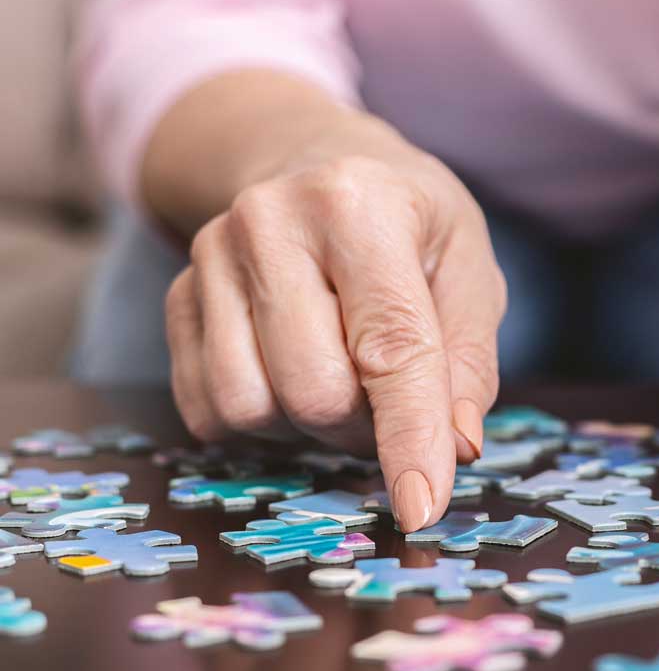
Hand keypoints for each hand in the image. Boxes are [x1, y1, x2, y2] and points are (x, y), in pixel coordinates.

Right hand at [165, 151, 505, 530]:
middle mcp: (269, 224)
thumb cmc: (409, 224)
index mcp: (359, 206)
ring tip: (343, 379)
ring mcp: (210, 259)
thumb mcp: (468, 268)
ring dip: (311, 428)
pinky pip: (208, 411)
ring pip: (253, 409)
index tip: (421, 508)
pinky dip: (262, 423)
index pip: (389, 347)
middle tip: (391, 399)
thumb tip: (456, 448)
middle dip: (365, 427)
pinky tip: (292, 375)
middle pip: (314, 392)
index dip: (410, 437)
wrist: (316, 162)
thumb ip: (469, 360)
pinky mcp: (177, 298)